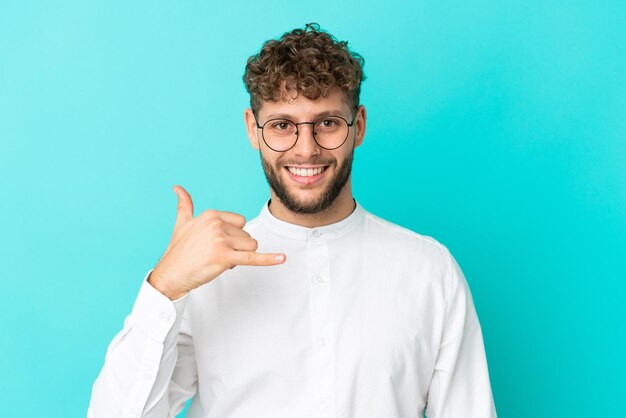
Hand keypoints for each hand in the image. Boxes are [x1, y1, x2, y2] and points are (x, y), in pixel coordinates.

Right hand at [148, 185, 285, 299]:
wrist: (170, 274)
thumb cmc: (178, 251)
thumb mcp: (182, 223)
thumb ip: (184, 205)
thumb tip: (177, 187)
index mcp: (211, 214)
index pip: (240, 222)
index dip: (232, 236)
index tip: (214, 244)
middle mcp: (217, 224)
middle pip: (247, 236)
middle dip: (235, 249)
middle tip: (213, 255)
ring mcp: (221, 240)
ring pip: (250, 247)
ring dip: (239, 257)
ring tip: (217, 261)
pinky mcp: (225, 257)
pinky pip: (252, 258)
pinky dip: (268, 259)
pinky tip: (282, 258)